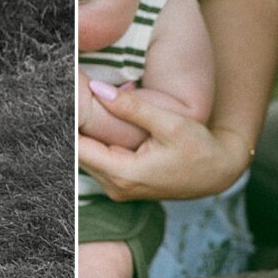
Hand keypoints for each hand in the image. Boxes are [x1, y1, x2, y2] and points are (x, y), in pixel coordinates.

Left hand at [76, 83, 252, 203]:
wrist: (216, 173)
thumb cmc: (198, 148)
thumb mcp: (170, 123)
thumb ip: (132, 108)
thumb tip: (97, 88)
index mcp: (124, 175)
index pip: (78, 149)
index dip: (68, 122)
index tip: (62, 96)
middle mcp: (115, 187)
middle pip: (78, 154)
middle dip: (72, 125)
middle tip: (67, 91)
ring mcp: (116, 189)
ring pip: (85, 157)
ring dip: (81, 132)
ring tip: (77, 101)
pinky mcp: (120, 184)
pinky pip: (96, 160)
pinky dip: (91, 140)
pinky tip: (90, 118)